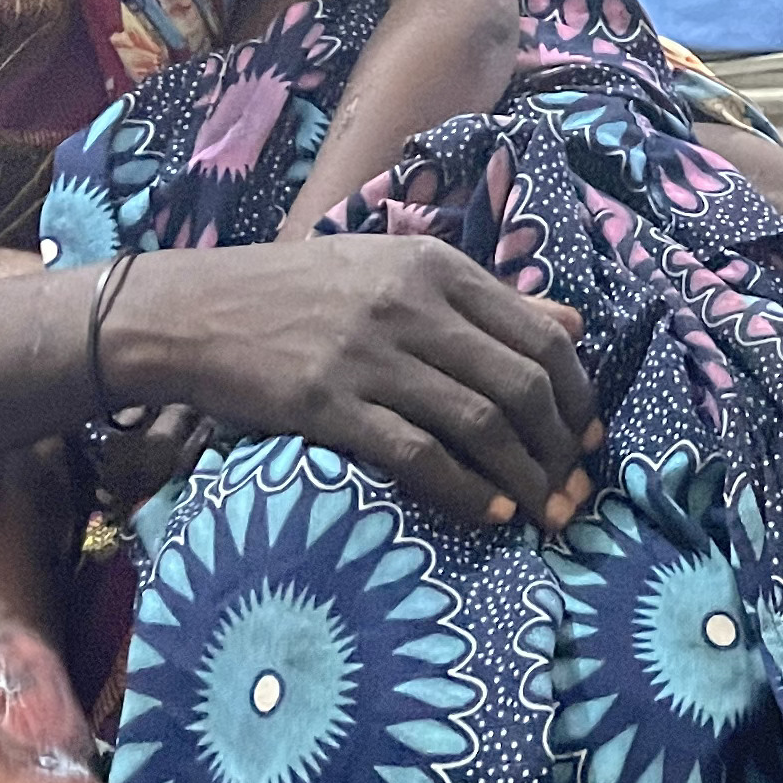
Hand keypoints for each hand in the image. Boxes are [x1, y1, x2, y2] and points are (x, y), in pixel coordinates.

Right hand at [111, 235, 600, 532]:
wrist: (191, 312)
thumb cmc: (298, 294)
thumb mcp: (394, 274)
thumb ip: (485, 299)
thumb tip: (574, 324)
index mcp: (435, 266)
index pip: (540, 334)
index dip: (579, 396)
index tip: (590, 440)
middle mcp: (410, 304)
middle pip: (521, 383)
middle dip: (561, 448)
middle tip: (574, 493)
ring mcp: (369, 354)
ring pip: (480, 422)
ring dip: (524, 478)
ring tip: (543, 514)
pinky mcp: (328, 403)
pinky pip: (419, 455)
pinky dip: (465, 491)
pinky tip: (488, 516)